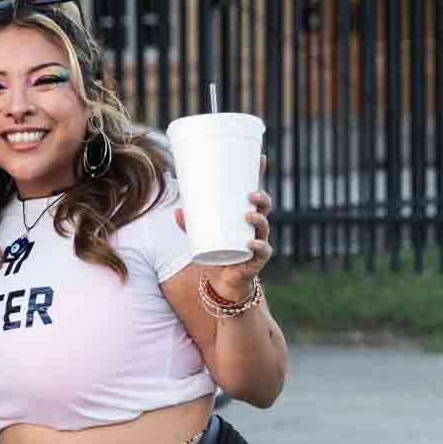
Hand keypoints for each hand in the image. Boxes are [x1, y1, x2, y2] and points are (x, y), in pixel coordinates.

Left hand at [175, 153, 272, 300]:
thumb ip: (191, 225)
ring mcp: (258, 243)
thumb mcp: (201, 238)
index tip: (260, 159)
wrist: (225, 284)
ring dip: (259, 218)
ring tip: (248, 214)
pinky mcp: (257, 260)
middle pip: (264, 207)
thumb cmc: (217, 255)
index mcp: (246, 217)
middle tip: (250, 193)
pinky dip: (257, 246)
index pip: (255, 193)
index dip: (259, 176)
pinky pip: (262, 251)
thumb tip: (178, 210)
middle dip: (261, 197)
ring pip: (264, 227)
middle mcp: (255, 228)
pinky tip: (251, 243)